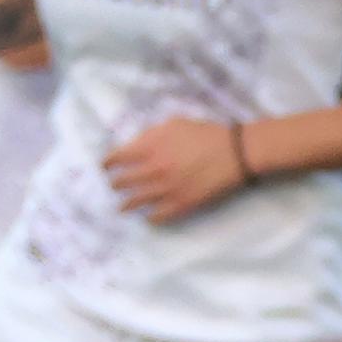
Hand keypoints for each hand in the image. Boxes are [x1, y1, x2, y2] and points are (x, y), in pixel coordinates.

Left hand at [101, 119, 250, 224]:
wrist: (235, 153)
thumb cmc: (206, 134)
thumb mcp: (174, 123)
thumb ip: (150, 134)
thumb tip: (135, 145)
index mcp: (149, 148)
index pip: (117, 159)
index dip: (107, 164)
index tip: (105, 167)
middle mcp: (152, 170)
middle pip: (122, 182)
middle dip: (115, 184)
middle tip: (114, 186)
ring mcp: (166, 190)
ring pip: (136, 202)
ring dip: (126, 205)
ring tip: (122, 208)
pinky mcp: (181, 204)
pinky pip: (158, 216)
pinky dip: (150, 218)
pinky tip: (148, 218)